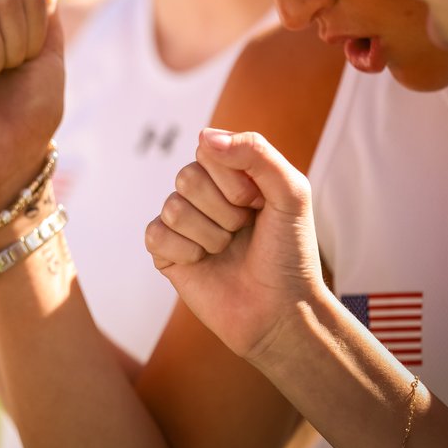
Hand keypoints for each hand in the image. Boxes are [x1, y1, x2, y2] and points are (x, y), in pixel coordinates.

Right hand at [144, 128, 326, 361]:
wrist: (281, 311)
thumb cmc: (290, 253)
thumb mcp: (292, 193)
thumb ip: (257, 153)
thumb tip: (204, 135)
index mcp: (230, 174)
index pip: (208, 150)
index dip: (235, 180)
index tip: (259, 204)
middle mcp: (202, 194)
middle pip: (187, 177)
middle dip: (223, 210)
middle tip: (243, 231)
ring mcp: (182, 223)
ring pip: (173, 207)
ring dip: (210, 235)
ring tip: (228, 250)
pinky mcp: (165, 253)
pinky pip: (155, 234)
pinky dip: (185, 252)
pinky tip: (203, 263)